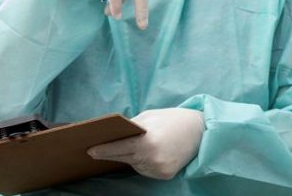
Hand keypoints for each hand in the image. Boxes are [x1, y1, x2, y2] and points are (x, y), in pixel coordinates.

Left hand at [88, 108, 204, 179]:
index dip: (103, 150)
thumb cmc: (174, 119)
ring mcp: (159, 168)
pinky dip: (145, 163)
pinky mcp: (165, 175)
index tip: (90, 151)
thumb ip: (132, 127)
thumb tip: (114, 136)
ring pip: (135, 165)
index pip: (119, 148)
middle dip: (113, 153)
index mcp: (148, 140)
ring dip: (133, 157)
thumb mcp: (151, 117)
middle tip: (98, 150)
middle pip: (124, 158)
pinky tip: (152, 153)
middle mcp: (153, 157)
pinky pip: (146, 170)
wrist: (201, 131)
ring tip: (138, 146)